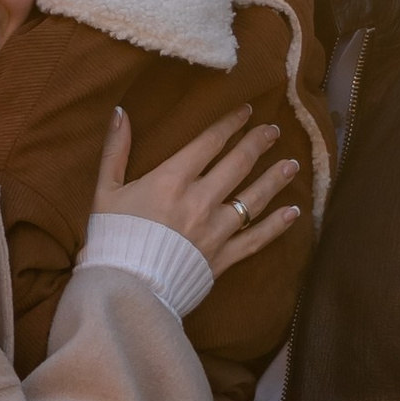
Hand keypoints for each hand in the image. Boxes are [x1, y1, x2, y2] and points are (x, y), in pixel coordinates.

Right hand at [92, 108, 300, 279]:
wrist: (124, 288)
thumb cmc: (112, 238)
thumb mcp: (105, 191)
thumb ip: (115, 151)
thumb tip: (121, 113)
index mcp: (171, 180)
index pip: (209, 142)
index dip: (230, 124)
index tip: (246, 111)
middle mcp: (199, 200)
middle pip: (238, 164)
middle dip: (258, 143)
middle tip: (274, 130)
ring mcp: (215, 229)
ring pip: (253, 198)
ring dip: (275, 178)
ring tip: (292, 164)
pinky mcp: (222, 257)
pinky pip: (256, 239)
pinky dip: (277, 225)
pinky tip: (293, 212)